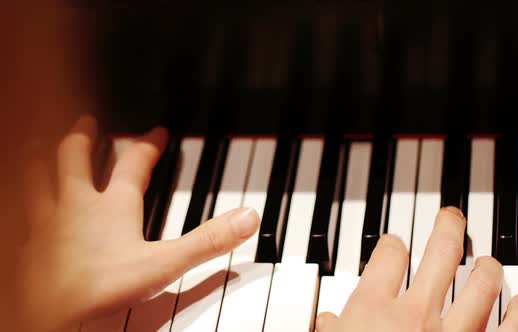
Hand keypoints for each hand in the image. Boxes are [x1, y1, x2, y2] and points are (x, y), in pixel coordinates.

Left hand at [16, 115, 260, 331]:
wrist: (50, 317)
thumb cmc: (100, 289)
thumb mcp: (165, 264)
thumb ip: (207, 241)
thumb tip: (246, 218)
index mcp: (111, 207)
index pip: (133, 164)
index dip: (147, 145)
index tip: (157, 132)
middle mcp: (75, 206)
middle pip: (74, 158)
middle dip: (83, 137)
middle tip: (87, 123)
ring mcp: (46, 223)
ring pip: (37, 176)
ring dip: (41, 157)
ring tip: (40, 145)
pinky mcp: (28, 244)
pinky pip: (22, 211)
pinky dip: (23, 201)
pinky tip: (22, 206)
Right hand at [316, 207, 517, 331]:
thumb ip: (328, 331)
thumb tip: (325, 320)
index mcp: (373, 309)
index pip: (389, 253)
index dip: (391, 243)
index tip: (394, 245)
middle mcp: (416, 314)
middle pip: (441, 253)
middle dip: (449, 228)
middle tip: (453, 218)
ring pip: (482, 285)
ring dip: (488, 267)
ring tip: (488, 260)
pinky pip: (510, 330)